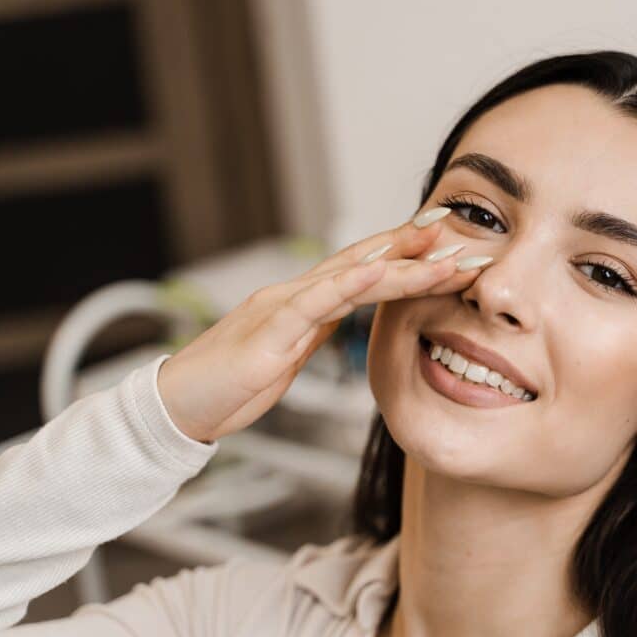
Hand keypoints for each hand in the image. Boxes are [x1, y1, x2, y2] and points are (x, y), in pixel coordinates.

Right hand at [156, 210, 484, 442]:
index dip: (404, 252)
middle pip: (363, 261)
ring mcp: (280, 310)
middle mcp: (295, 295)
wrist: (178, 408)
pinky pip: (312, 303)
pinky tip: (378, 271)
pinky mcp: (268, 335)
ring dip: (400, 264)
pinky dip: (347, 285)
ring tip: (442, 252)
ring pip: (349, 277)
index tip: (448, 241)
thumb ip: (317, 329)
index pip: (363, 269)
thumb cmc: (231, 384)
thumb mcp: (289, 355)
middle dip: (413, 244)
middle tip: (459, 229)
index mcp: (303, 302)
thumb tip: (350, 315)